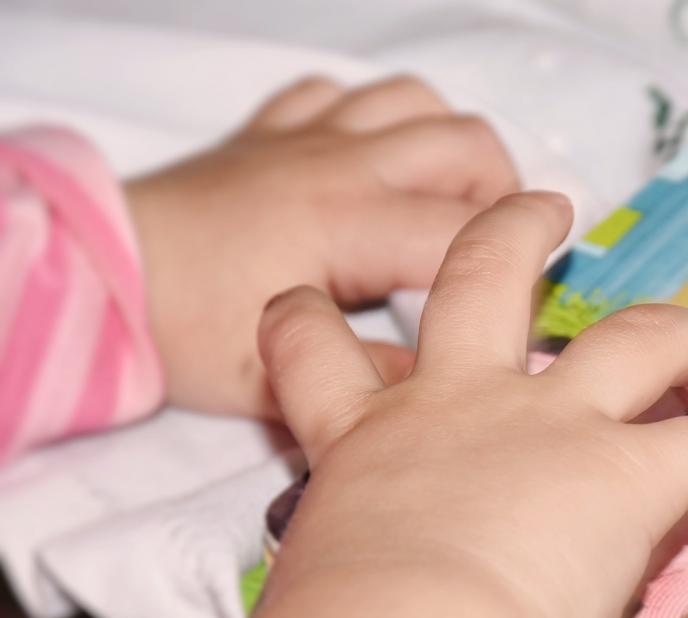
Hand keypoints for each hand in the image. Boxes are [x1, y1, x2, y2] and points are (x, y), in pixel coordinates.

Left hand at [125, 75, 518, 415]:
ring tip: (447, 198)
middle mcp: (339, 164)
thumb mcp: (273, 381)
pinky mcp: (274, 128)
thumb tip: (443, 388)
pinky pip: (344, 93)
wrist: (95, 275)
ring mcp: (307, 137)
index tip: (526, 301)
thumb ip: (369, 384)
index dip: (515, 269)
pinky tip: (370, 163)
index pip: (466, 233)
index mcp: (345, 223)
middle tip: (499, 248)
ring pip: (414, 100)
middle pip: (464, 143)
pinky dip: (374, 118)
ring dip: (448, 144)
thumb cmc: (177, 325)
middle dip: (503, 191)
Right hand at [215, 191, 687, 617]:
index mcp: (368, 441)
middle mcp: (458, 405)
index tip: (314, 316)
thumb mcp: (330, 580)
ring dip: (687, 336)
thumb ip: (366, 554)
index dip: (309, 327)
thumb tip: (392, 592)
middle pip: (482, 275)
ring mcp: (547, 424)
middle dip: (513, 232)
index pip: (316, 353)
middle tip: (543, 214)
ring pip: (635, 335)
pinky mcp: (626, 471)